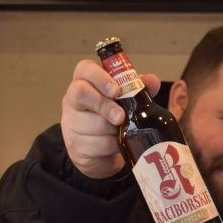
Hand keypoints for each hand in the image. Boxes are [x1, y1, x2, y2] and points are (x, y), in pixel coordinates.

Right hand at [61, 59, 160, 178]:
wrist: (102, 153)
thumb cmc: (113, 120)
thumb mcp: (127, 102)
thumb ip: (138, 89)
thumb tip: (152, 80)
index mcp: (85, 83)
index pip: (84, 69)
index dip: (100, 76)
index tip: (116, 90)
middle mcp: (72, 101)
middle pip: (81, 93)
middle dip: (104, 104)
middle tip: (121, 116)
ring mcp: (70, 123)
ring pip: (91, 123)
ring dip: (113, 129)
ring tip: (123, 131)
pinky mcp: (75, 146)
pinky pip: (97, 144)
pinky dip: (113, 144)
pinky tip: (119, 144)